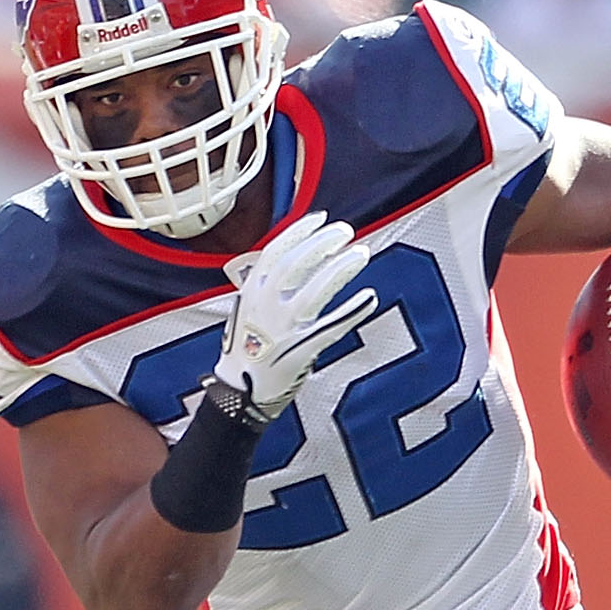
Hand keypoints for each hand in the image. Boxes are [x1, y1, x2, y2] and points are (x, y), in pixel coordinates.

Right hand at [219, 210, 380, 412]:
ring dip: (339, 269)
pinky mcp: (301, 349)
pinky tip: (370, 297)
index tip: (321, 218)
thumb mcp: (247, 307)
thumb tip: (297, 256)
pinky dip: (352, 310)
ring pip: (314, 291)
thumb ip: (268, 284)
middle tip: (346, 231)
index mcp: (250, 291)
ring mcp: (283, 328)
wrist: (239, 391)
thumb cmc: (247, 348)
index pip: (275, 252)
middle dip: (322, 243)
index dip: (299, 232)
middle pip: (295, 265)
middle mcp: (265, 306)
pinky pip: (332, 326)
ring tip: (362, 253)